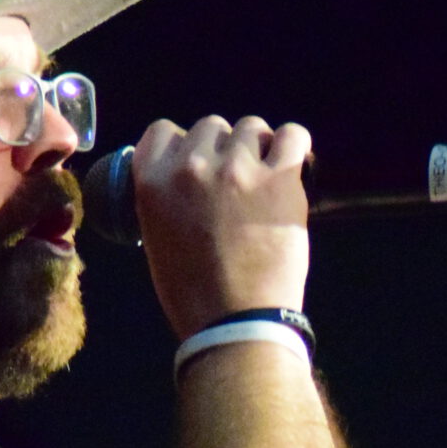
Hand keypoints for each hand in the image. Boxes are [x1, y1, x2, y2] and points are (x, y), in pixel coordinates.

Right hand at [130, 114, 311, 338]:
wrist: (235, 321)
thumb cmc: (193, 291)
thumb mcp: (157, 237)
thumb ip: (165, 197)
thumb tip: (182, 176)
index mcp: (152, 181)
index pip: (163, 131)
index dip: (184, 146)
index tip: (198, 165)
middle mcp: (190, 166)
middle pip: (211, 127)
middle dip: (222, 151)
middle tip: (234, 185)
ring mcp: (236, 169)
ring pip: (251, 128)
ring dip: (258, 149)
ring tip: (264, 181)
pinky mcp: (278, 179)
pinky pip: (293, 135)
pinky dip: (294, 146)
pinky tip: (292, 165)